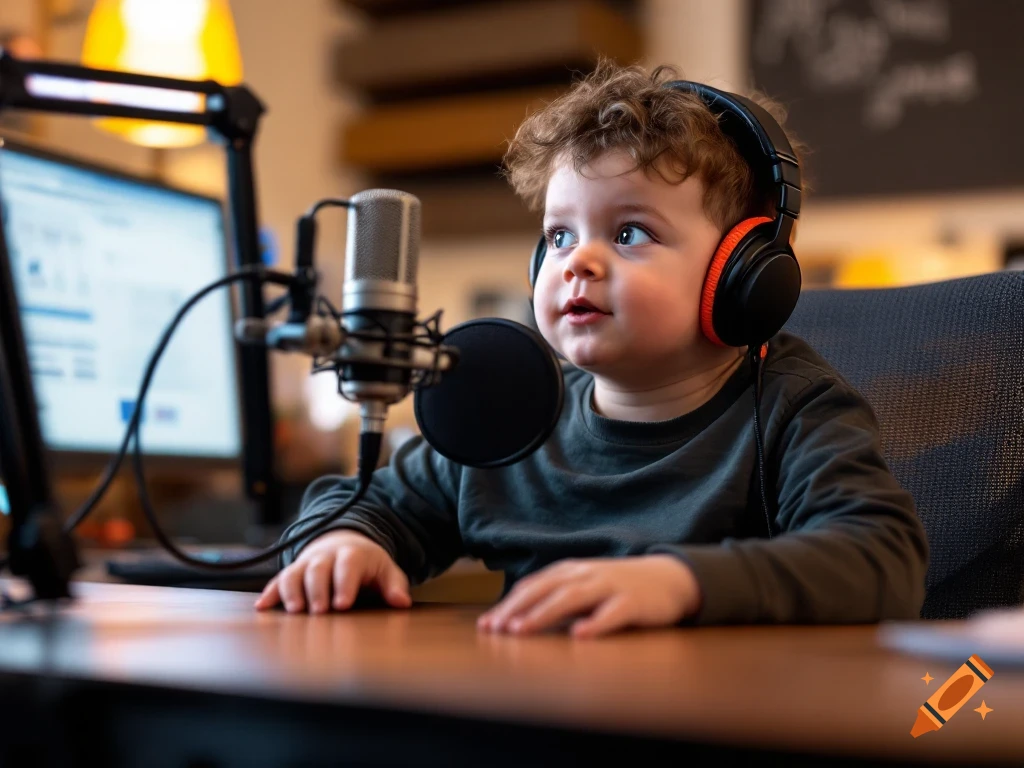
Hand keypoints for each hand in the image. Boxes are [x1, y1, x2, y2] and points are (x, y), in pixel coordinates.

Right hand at [254, 530, 410, 613]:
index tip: (342, 604)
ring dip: (292, 591)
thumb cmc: (367, 565)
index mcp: (351, 555)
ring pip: (294, 573)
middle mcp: (325, 557)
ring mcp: (306, 564)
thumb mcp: (385, 570)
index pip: (348, 565)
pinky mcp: (292, 572)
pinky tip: (263, 607)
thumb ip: (394, 585)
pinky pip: (278, 580)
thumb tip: (401, 602)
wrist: (343, 543)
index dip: (344, 583)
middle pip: (318, 569)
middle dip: (317, 590)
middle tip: (318, 611)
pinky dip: (270, 593)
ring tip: (294, 611)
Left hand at [477, 555, 700, 638]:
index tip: (486, 625)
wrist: (670, 577)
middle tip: (495, 629)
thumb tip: (518, 615)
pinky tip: (579, 636)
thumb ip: (557, 597)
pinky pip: (612, 613)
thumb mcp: (585, 587)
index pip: (533, 586)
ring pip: (571, 597)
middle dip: (517, 609)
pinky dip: (594, 623)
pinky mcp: (633, 602)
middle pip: (545, 589)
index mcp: (571, 571)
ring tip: (522, 630)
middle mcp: (586, 575)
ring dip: (544, 613)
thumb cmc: (620, 587)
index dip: (508, 604)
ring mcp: (609, 586)